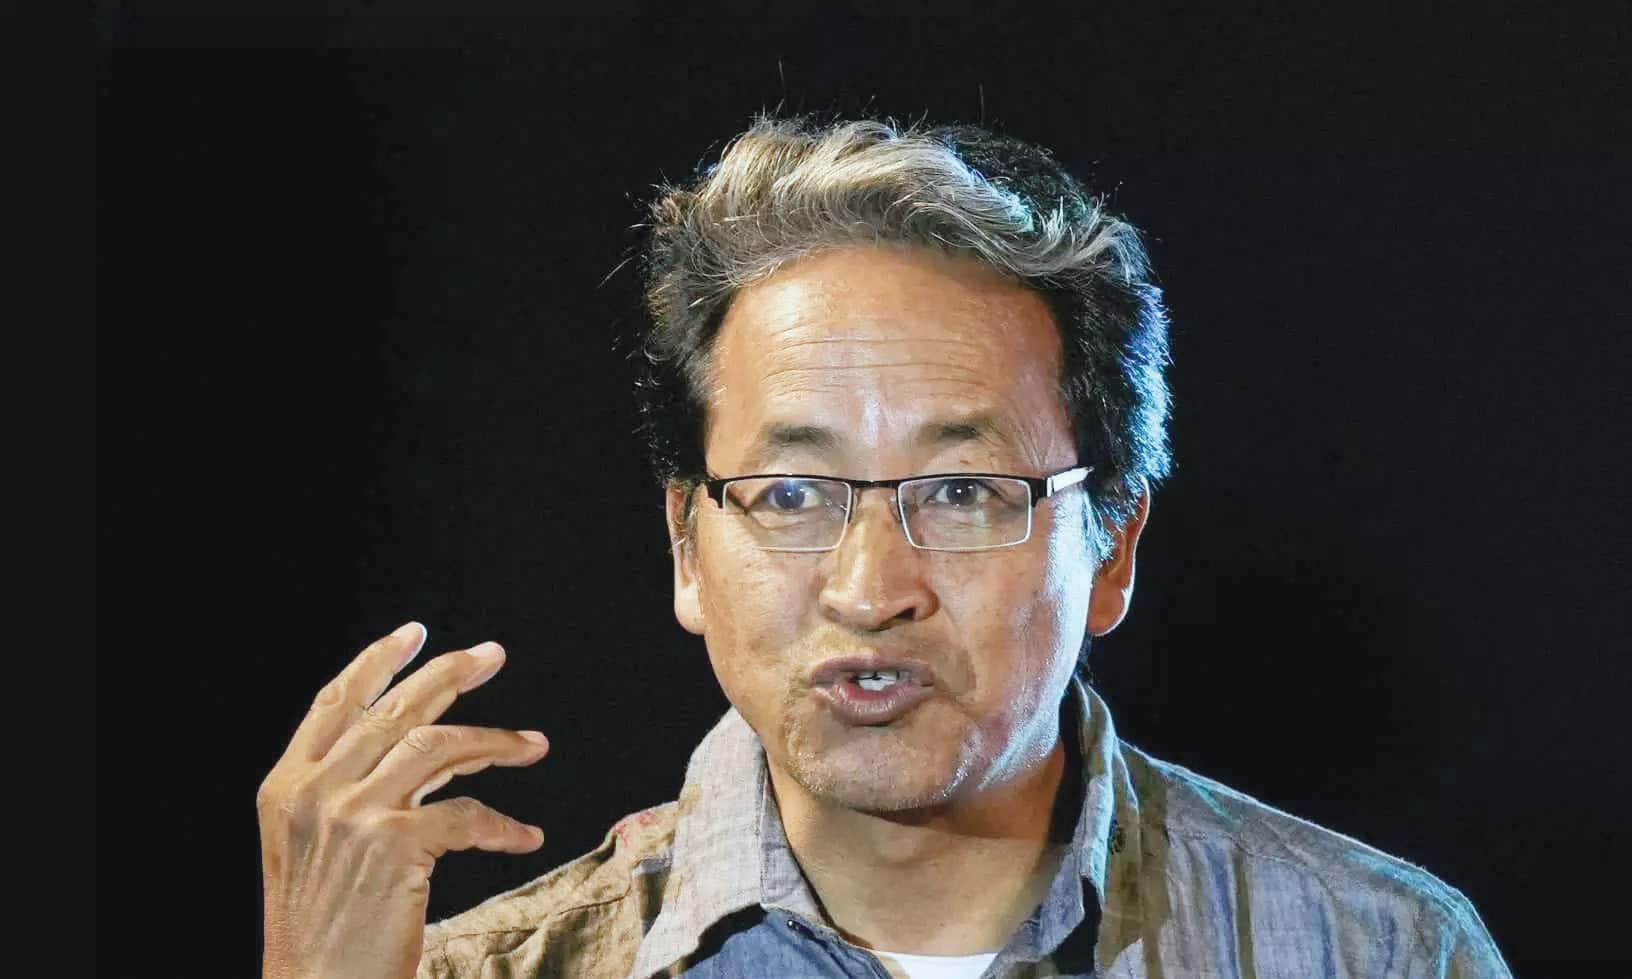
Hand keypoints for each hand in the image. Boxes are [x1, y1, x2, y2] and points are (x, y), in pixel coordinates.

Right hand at [257, 623, 550, 978]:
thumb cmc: (322, 930)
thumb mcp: (315, 849)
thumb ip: (354, 793)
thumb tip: (433, 750)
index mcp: (286, 787)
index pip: (335, 702)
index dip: (378, 660)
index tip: (416, 633)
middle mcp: (314, 791)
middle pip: (394, 709)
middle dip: (450, 674)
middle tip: (493, 655)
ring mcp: (353, 814)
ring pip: (437, 746)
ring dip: (494, 740)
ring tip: (534, 743)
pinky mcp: (394, 844)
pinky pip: (468, 815)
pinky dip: (503, 826)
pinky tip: (524, 836)